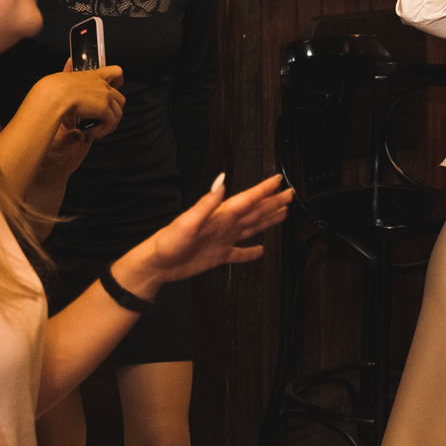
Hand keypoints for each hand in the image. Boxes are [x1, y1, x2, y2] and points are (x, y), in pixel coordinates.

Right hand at [36, 64, 125, 137]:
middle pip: (120, 98)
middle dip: (114, 110)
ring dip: (110, 123)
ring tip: (98, 129)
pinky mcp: (104, 108)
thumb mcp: (63, 75)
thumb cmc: (54, 88)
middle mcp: (102, 85)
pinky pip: (111, 121)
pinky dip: (105, 129)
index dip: (118, 82)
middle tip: (103, 119)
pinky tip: (94, 132)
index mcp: (94, 75)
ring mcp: (105, 96)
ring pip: (118, 112)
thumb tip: (70, 61)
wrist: (54, 96)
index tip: (113, 91)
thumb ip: (69, 70)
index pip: (115, 72)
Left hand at [121, 172, 292, 290]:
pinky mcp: (218, 255)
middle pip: (254, 211)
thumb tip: (221, 182)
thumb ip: (206, 202)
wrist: (156, 265)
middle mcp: (224, 225)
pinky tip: (260, 251)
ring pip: (251, 227)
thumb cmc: (167, 243)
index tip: (278, 180)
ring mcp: (222, 240)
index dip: (263, 190)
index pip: (247, 199)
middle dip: (272, 202)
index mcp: (220, 215)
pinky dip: (251, 252)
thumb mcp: (187, 221)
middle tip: (289, 194)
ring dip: (267, 219)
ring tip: (282, 212)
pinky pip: (239, 253)